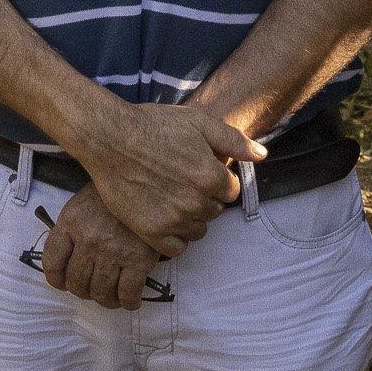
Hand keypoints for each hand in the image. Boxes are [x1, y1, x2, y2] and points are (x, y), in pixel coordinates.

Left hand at [42, 185, 164, 308]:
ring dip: (105, 300)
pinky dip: (129, 302)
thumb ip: (70, 231)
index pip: (52, 264)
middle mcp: (89, 239)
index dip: (57, 280)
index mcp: (71, 222)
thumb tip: (67, 263)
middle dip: (83, 292)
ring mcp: (113, 251)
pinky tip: (131, 299)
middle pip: (77, 284)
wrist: (148, 185)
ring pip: (101, 293)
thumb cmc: (112, 196)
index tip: (64, 283)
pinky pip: (127, 294)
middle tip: (93, 289)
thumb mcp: (82, 204)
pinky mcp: (138, 260)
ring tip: (111, 296)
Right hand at [66, 101, 261, 253]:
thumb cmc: (153, 126)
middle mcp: (196, 202)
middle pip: (214, 211)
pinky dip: (173, 237)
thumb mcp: (198, 122)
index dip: (217, 180)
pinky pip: (176, 248)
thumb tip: (262, 155)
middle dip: (204, 198)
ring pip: (198, 230)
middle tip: (181, 181)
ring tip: (170, 197)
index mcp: (211, 176)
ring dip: (190, 218)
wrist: (110, 139)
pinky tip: (163, 217)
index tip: (198, 171)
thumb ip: (233, 140)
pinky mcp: (151, 232)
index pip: (231, 191)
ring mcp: (173, 220)